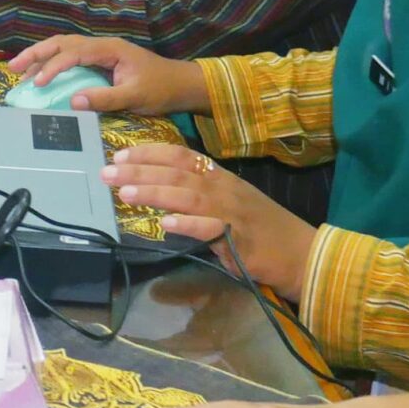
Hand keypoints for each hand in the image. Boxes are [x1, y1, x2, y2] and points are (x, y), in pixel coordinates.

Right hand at [8, 35, 207, 115]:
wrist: (182, 84)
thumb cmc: (162, 89)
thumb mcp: (135, 97)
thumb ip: (105, 98)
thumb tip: (72, 102)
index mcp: (110, 49)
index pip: (73, 53)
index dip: (53, 66)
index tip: (38, 83)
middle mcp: (103, 45)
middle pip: (62, 42)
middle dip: (37, 54)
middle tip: (13, 67)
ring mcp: (101, 52)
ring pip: (64, 47)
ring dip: (41, 57)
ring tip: (20, 71)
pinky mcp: (101, 61)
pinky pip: (71, 58)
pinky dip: (53, 64)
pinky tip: (42, 75)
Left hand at [104, 142, 317, 297]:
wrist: (301, 253)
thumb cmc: (260, 230)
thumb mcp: (228, 204)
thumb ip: (196, 196)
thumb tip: (158, 192)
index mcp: (220, 177)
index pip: (180, 156)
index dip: (149, 153)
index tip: (120, 155)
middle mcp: (224, 188)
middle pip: (177, 173)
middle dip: (139, 170)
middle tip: (107, 172)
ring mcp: (232, 212)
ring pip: (188, 196)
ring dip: (154, 192)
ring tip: (125, 193)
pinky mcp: (240, 238)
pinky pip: (211, 228)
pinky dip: (188, 224)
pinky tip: (166, 224)